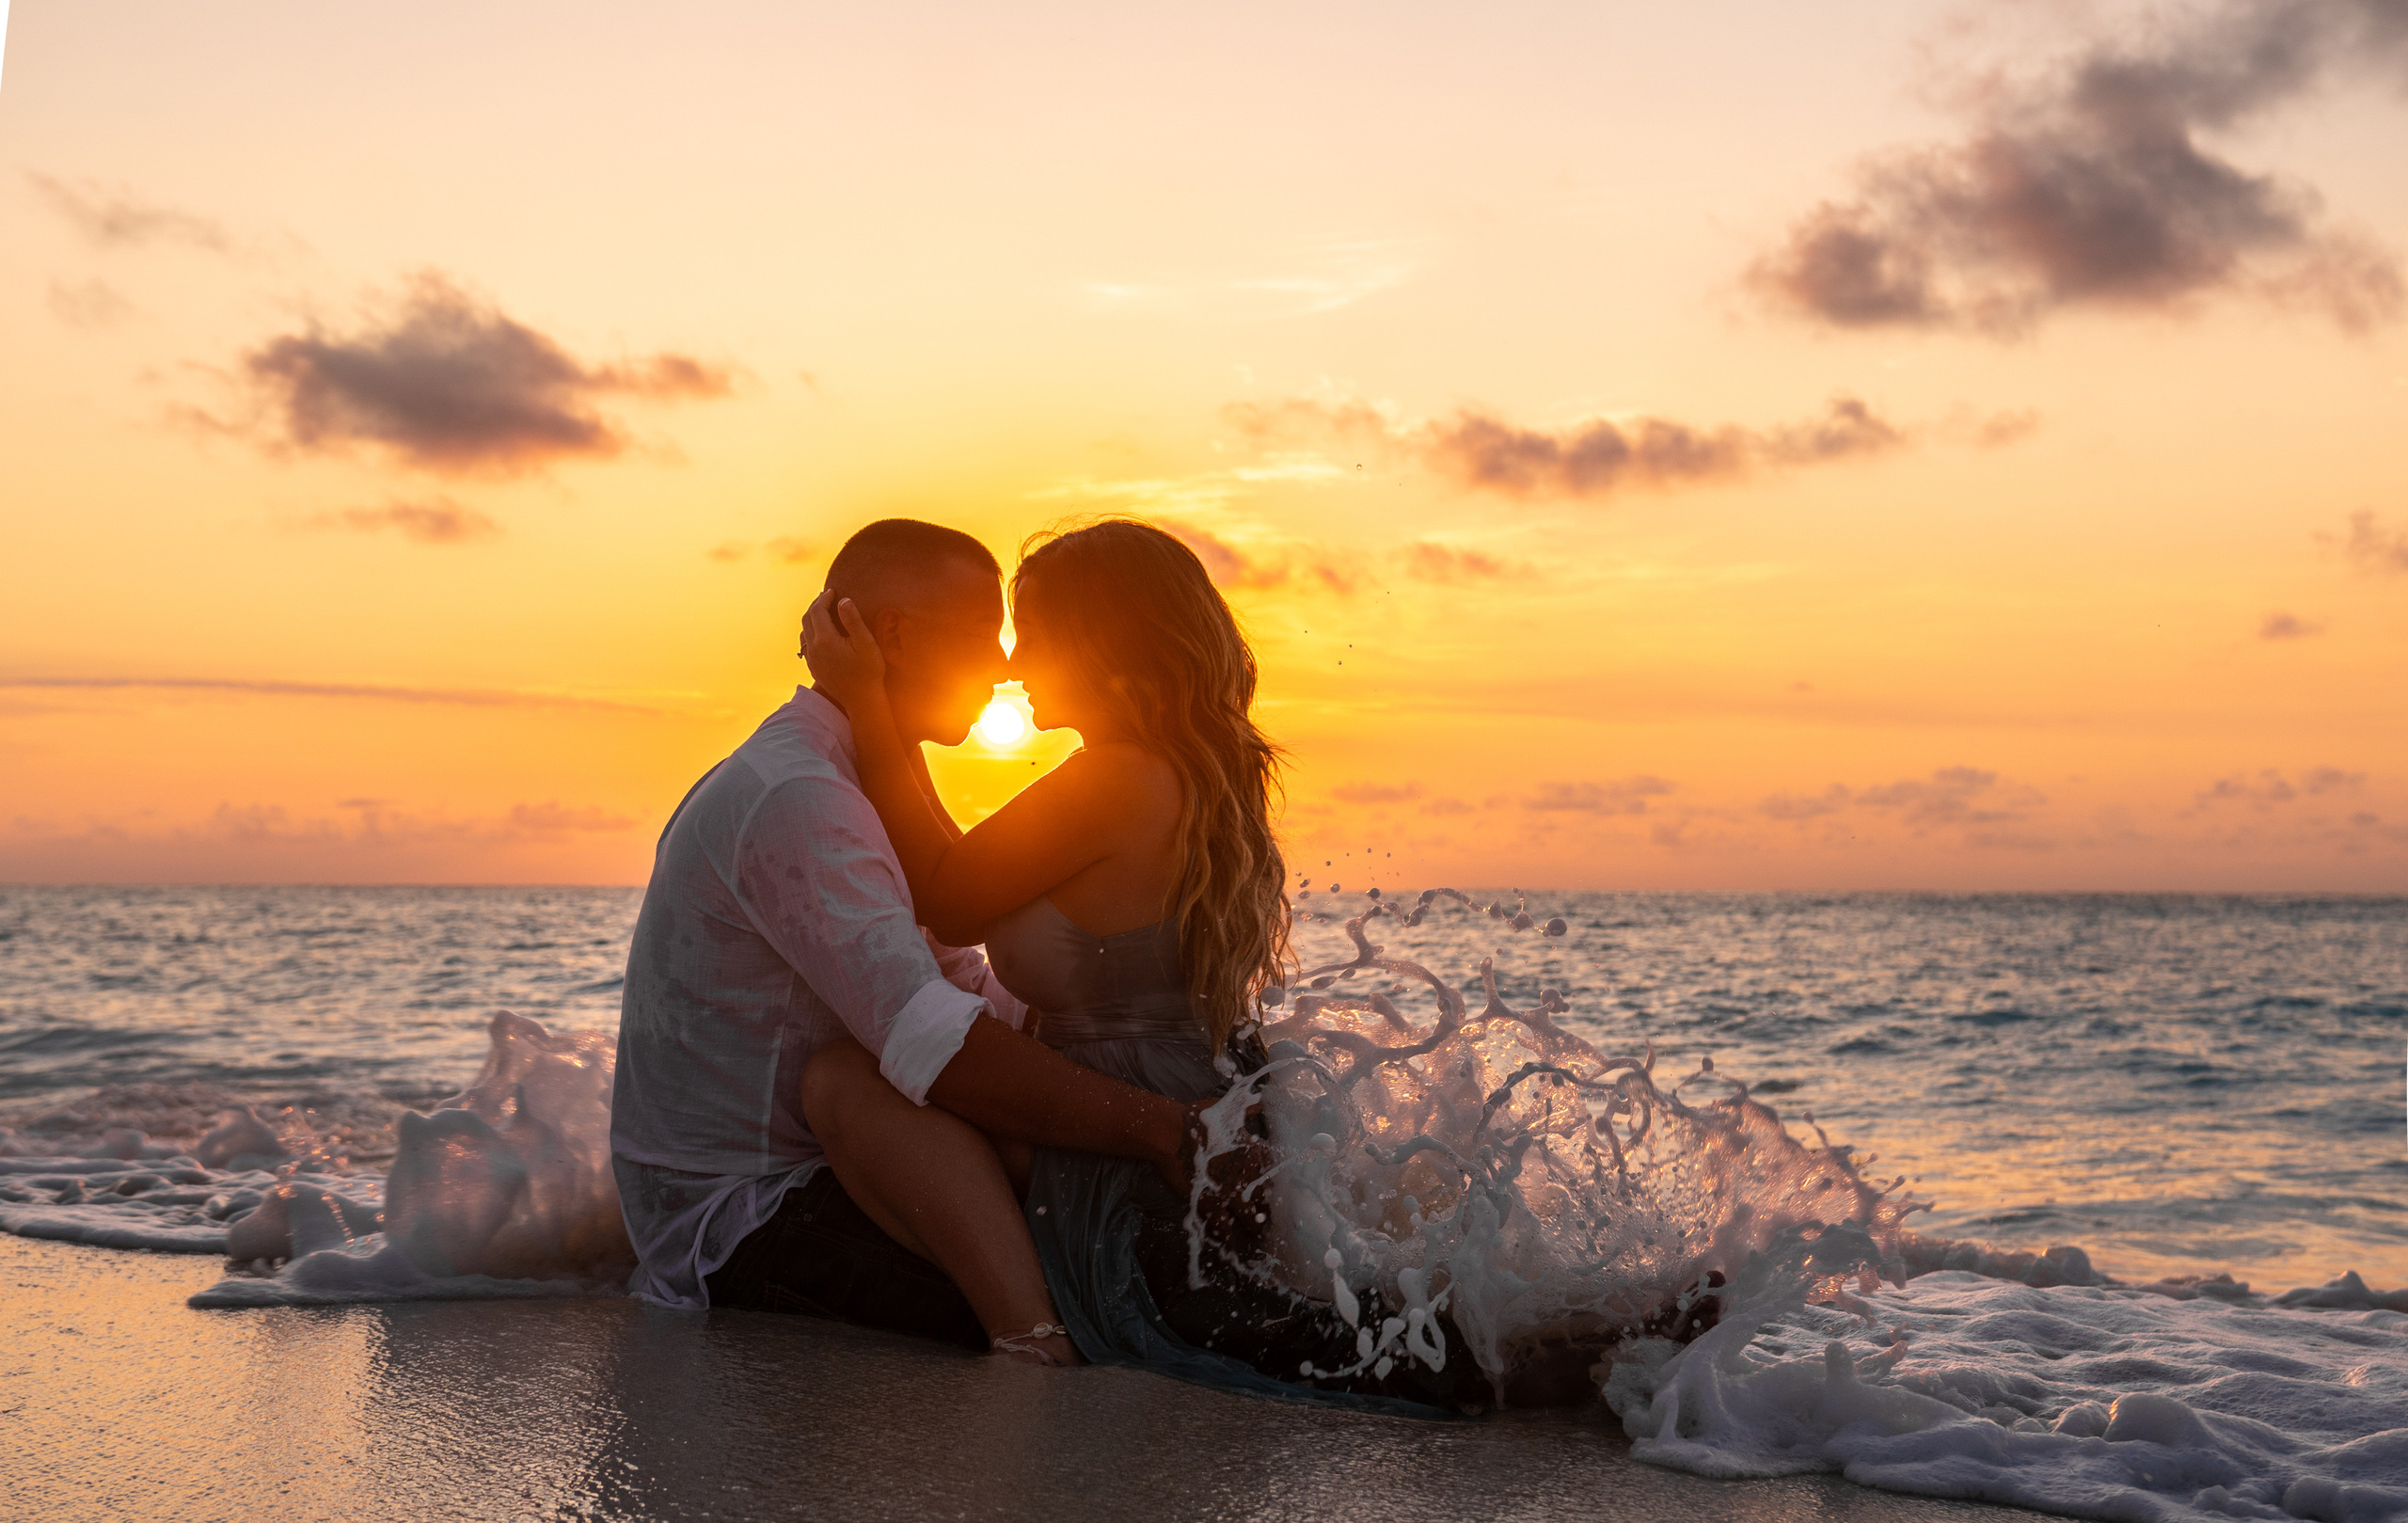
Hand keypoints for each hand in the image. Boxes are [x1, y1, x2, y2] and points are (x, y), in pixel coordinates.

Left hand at [799, 589, 886, 710]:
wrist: (861, 700)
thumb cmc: (869, 671)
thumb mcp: (866, 644)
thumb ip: (853, 621)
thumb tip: (843, 600)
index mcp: (826, 640)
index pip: (818, 611)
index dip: (824, 598)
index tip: (833, 590)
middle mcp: (814, 649)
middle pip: (807, 619)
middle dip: (816, 605)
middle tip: (827, 596)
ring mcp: (812, 659)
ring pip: (804, 631)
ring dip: (811, 618)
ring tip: (823, 610)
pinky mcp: (813, 667)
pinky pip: (806, 644)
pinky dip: (810, 631)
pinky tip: (820, 631)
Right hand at [1161, 1096, 1278, 1251]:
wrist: (1172, 1133)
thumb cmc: (1198, 1118)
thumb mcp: (1228, 1107)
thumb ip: (1247, 1108)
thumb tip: (1260, 1101)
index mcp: (1254, 1151)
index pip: (1272, 1171)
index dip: (1273, 1182)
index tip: (1275, 1189)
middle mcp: (1247, 1174)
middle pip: (1264, 1197)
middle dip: (1267, 1208)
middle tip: (1270, 1216)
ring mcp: (1230, 1192)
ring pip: (1249, 1215)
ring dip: (1254, 1225)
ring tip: (1258, 1233)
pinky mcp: (1210, 1203)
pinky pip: (1223, 1226)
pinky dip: (1227, 1238)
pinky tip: (1230, 1248)